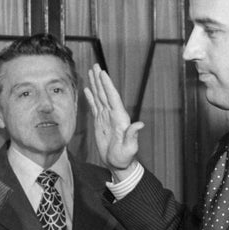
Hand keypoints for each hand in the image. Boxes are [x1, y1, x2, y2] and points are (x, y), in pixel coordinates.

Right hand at [84, 64, 143, 179]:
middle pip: (105, 93)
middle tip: (95, 65)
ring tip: (91, 72)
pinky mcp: (100, 122)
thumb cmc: (125, 157)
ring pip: (100, 97)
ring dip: (95, 84)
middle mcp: (113, 114)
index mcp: (120, 118)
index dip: (108, 85)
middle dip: (100, 79)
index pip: (113, 98)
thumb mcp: (129, 148)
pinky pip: (94, 106)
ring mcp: (106, 117)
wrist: (119, 164)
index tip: (103, 73)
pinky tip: (87, 89)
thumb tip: (140, 124)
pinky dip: (91, 97)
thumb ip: (133, 135)